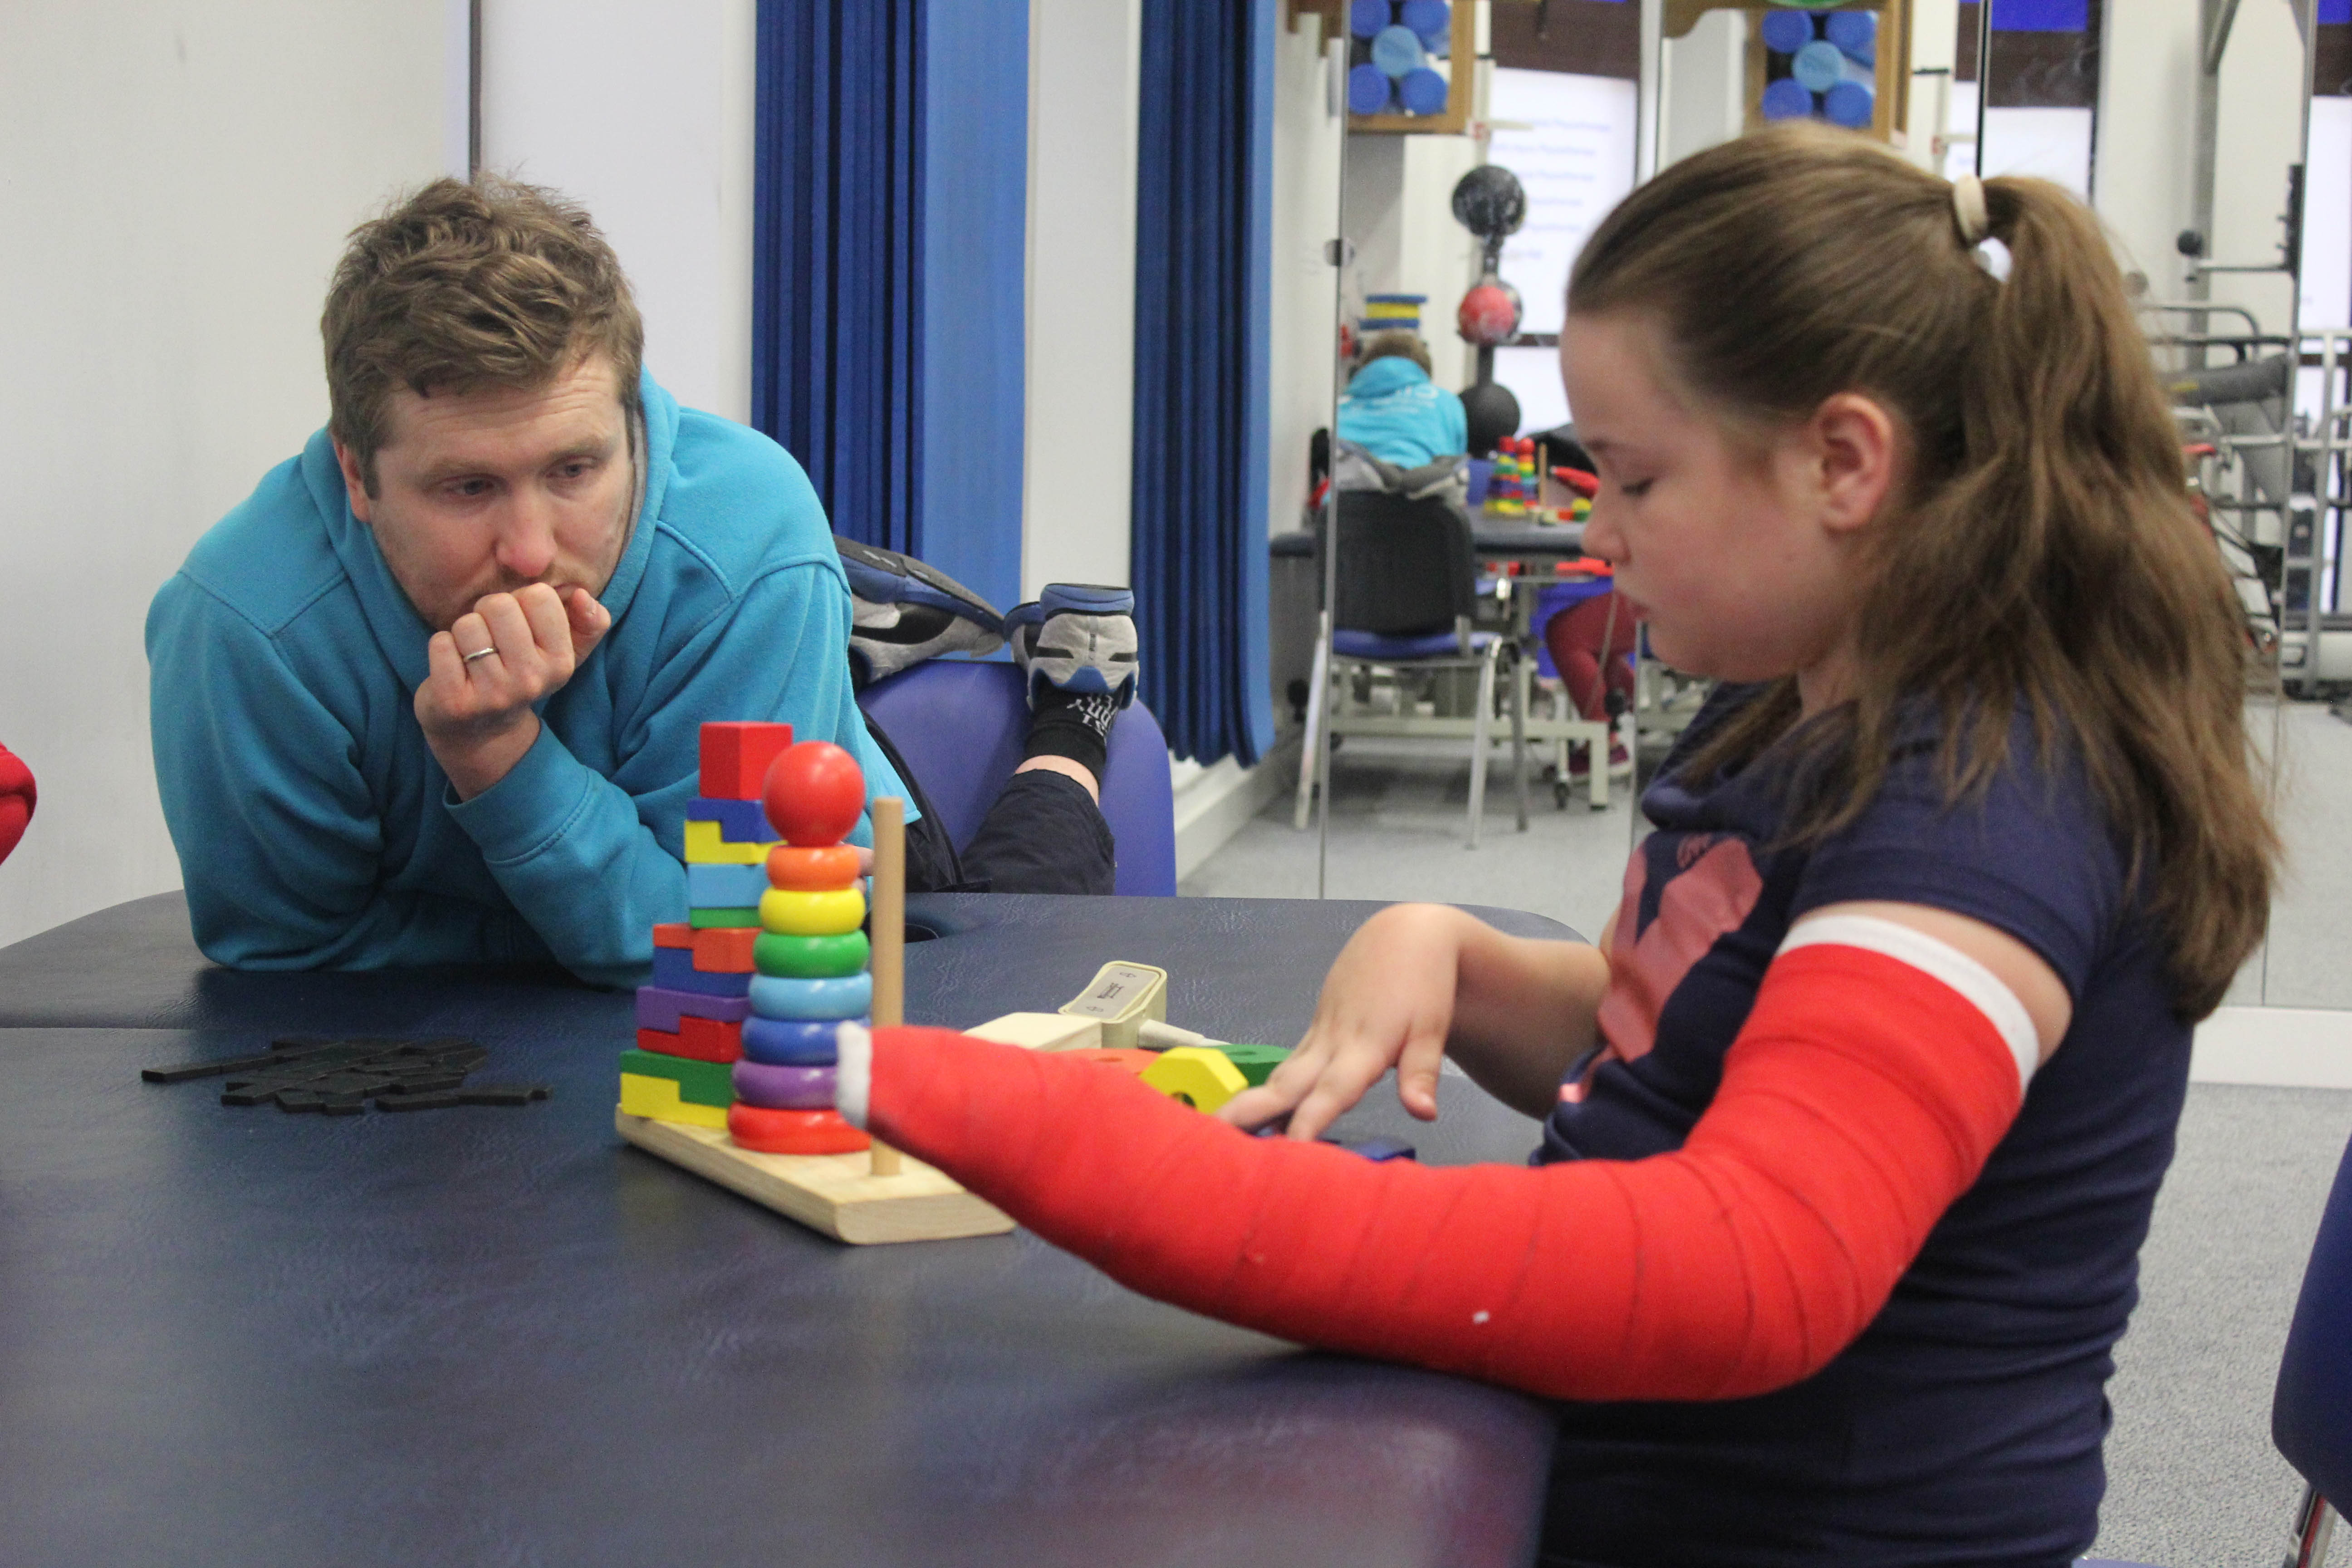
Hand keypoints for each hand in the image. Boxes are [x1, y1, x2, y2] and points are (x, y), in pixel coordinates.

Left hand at [417, 583, 611, 799]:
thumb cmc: (521, 678)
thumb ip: (589, 622)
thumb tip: (581, 594)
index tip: (518, 626)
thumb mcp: (562, 654)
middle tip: (490, 639)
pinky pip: (440, 644)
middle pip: (498, 604)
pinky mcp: (454, 702)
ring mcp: (492, 694)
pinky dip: (441, 648)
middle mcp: (531, 680)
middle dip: (487, 613)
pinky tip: (453, 668)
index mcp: (561, 663)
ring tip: (472, 655)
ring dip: (463, 633)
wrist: (482, 735)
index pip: (539, 596)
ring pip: (467, 624)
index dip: (521, 602)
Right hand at [1218, 903, 1469, 1141]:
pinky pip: (1288, 1065)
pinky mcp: (1315, 1030)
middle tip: (1216, 1141)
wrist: (1404, 936)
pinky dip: (1269, 1090)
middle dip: (1249, 1113)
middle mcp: (1331, 1044)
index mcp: (1362, 1047)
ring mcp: (1318, 1035)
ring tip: (1220, 1133)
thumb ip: (1421, 1074)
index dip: (1308, 1122)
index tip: (1287, 1150)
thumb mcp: (1431, 1029)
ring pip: (1280, 1075)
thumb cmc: (1423, 985)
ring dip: (1249, 1104)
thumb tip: (1425, 1114)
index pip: (1330, 1093)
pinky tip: (1254, 1114)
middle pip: (1285, 1085)